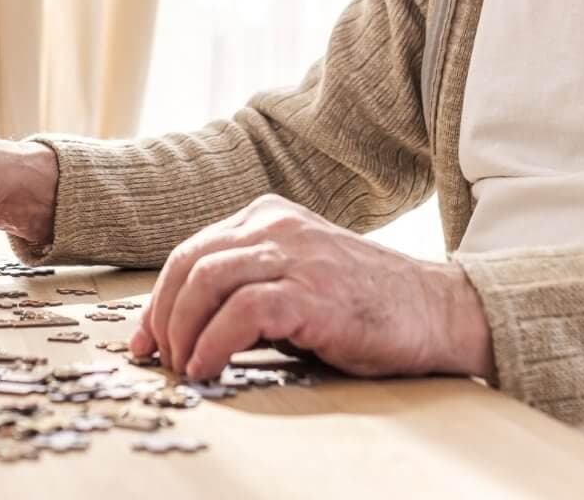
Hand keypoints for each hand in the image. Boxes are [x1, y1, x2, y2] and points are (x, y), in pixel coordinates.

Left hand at [130, 194, 493, 381]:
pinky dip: (213, 344)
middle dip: (162, 316)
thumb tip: (189, 328)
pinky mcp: (311, 292)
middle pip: (188, 264)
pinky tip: (209, 367)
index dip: (160, 299)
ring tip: (184, 368)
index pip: (192, 252)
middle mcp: (276, 225)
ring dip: (182, 332)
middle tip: (157, 358)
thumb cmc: (367, 303)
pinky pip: (240, 313)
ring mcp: (294, 254)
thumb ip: (250, 283)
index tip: (147, 339)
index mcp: (268, 215)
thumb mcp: (299, 274)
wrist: (436, 310)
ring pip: (205, 282)